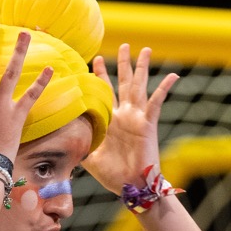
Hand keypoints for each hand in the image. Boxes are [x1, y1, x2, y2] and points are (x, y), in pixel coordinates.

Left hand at [83, 44, 178, 194]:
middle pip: (123, 83)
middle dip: (123, 64)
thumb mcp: (88, 155)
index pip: (105, 92)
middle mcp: (125, 115)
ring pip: (139, 86)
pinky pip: (157, 102)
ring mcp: (137, 118)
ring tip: (145, 49)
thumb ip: (78, 143)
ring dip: (142, 68)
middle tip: (124, 45)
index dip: (100, 76)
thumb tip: (58, 138)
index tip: (94, 60)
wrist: (130, 186)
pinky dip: (164, 88)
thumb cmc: (112, 174)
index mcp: (111, 120)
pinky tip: (173, 75)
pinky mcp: (148, 123)